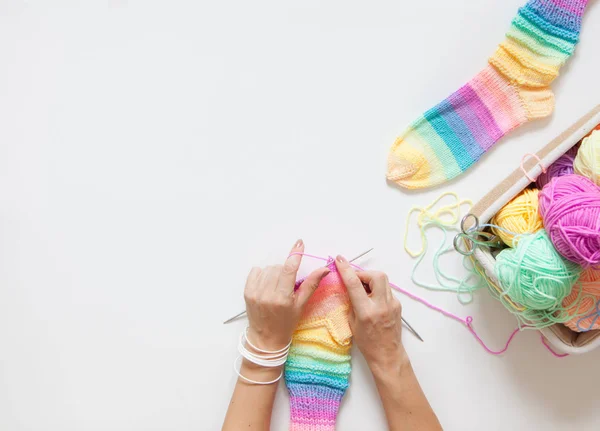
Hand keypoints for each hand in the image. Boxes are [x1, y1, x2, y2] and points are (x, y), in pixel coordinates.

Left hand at [243, 240, 329, 350]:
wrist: (266, 338)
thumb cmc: (286, 322)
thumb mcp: (301, 305)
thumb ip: (311, 284)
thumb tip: (324, 268)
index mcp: (283, 298)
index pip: (289, 269)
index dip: (295, 254)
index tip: (299, 243)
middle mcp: (267, 294)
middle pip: (279, 268)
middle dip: (285, 271)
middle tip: (287, 284)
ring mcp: (255, 293)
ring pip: (268, 269)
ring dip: (274, 272)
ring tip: (277, 286)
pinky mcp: (247, 292)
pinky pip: (256, 272)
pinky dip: (263, 274)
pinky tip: (267, 284)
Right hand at [335, 255, 406, 375]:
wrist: (387, 354)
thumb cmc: (366, 342)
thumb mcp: (352, 322)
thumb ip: (351, 302)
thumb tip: (348, 285)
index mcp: (367, 311)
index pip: (355, 284)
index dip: (346, 269)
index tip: (339, 259)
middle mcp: (382, 305)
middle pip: (376, 275)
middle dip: (364, 273)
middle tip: (355, 280)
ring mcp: (393, 304)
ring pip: (383, 280)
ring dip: (371, 280)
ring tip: (363, 289)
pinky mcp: (398, 305)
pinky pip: (386, 289)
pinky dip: (376, 289)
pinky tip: (371, 299)